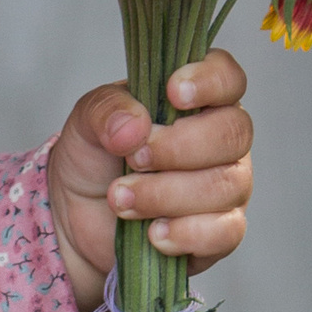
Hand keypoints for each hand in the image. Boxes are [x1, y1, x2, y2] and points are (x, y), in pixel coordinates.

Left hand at [48, 49, 253, 311]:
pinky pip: (225, 231)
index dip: (210, 81)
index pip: (227, 78)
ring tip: (119, 199)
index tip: (173, 93)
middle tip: (132, 158)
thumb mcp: (85, 122)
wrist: (77, 215)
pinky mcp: (220, 231)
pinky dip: (186, 233)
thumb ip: (106, 110)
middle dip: (177, 148)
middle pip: (233, 133)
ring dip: (165, 194)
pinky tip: (153, 233)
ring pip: (225, 185)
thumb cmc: (94, 157)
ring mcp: (227, 185)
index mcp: (197, 100)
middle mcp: (221, 140)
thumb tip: (134, 127)